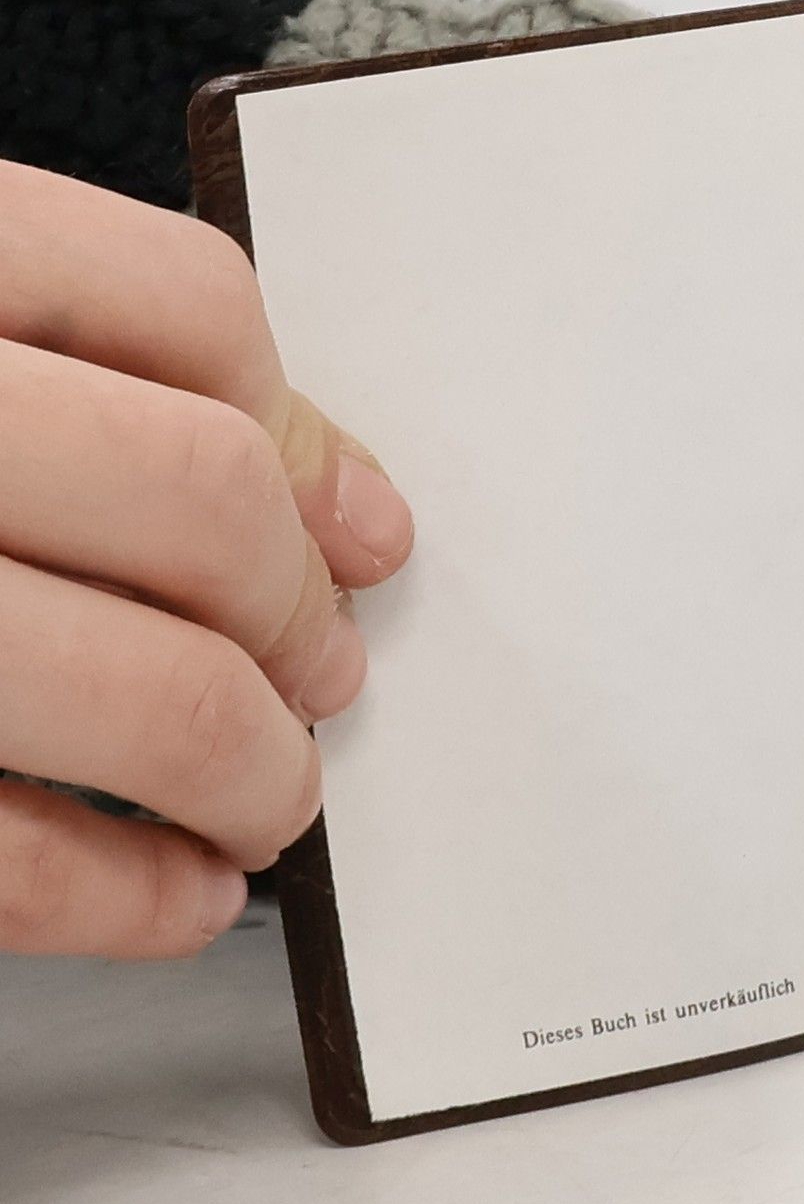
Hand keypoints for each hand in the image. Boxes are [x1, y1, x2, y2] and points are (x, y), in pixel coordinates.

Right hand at [0, 164, 413, 957]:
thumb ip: (108, 380)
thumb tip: (359, 507)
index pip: (181, 304)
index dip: (301, 431)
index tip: (367, 533)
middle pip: (198, 496)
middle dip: (298, 612)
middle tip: (329, 674)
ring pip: (148, 691)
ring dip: (254, 771)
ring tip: (270, 799)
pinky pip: (9, 860)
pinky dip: (128, 898)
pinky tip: (181, 897)